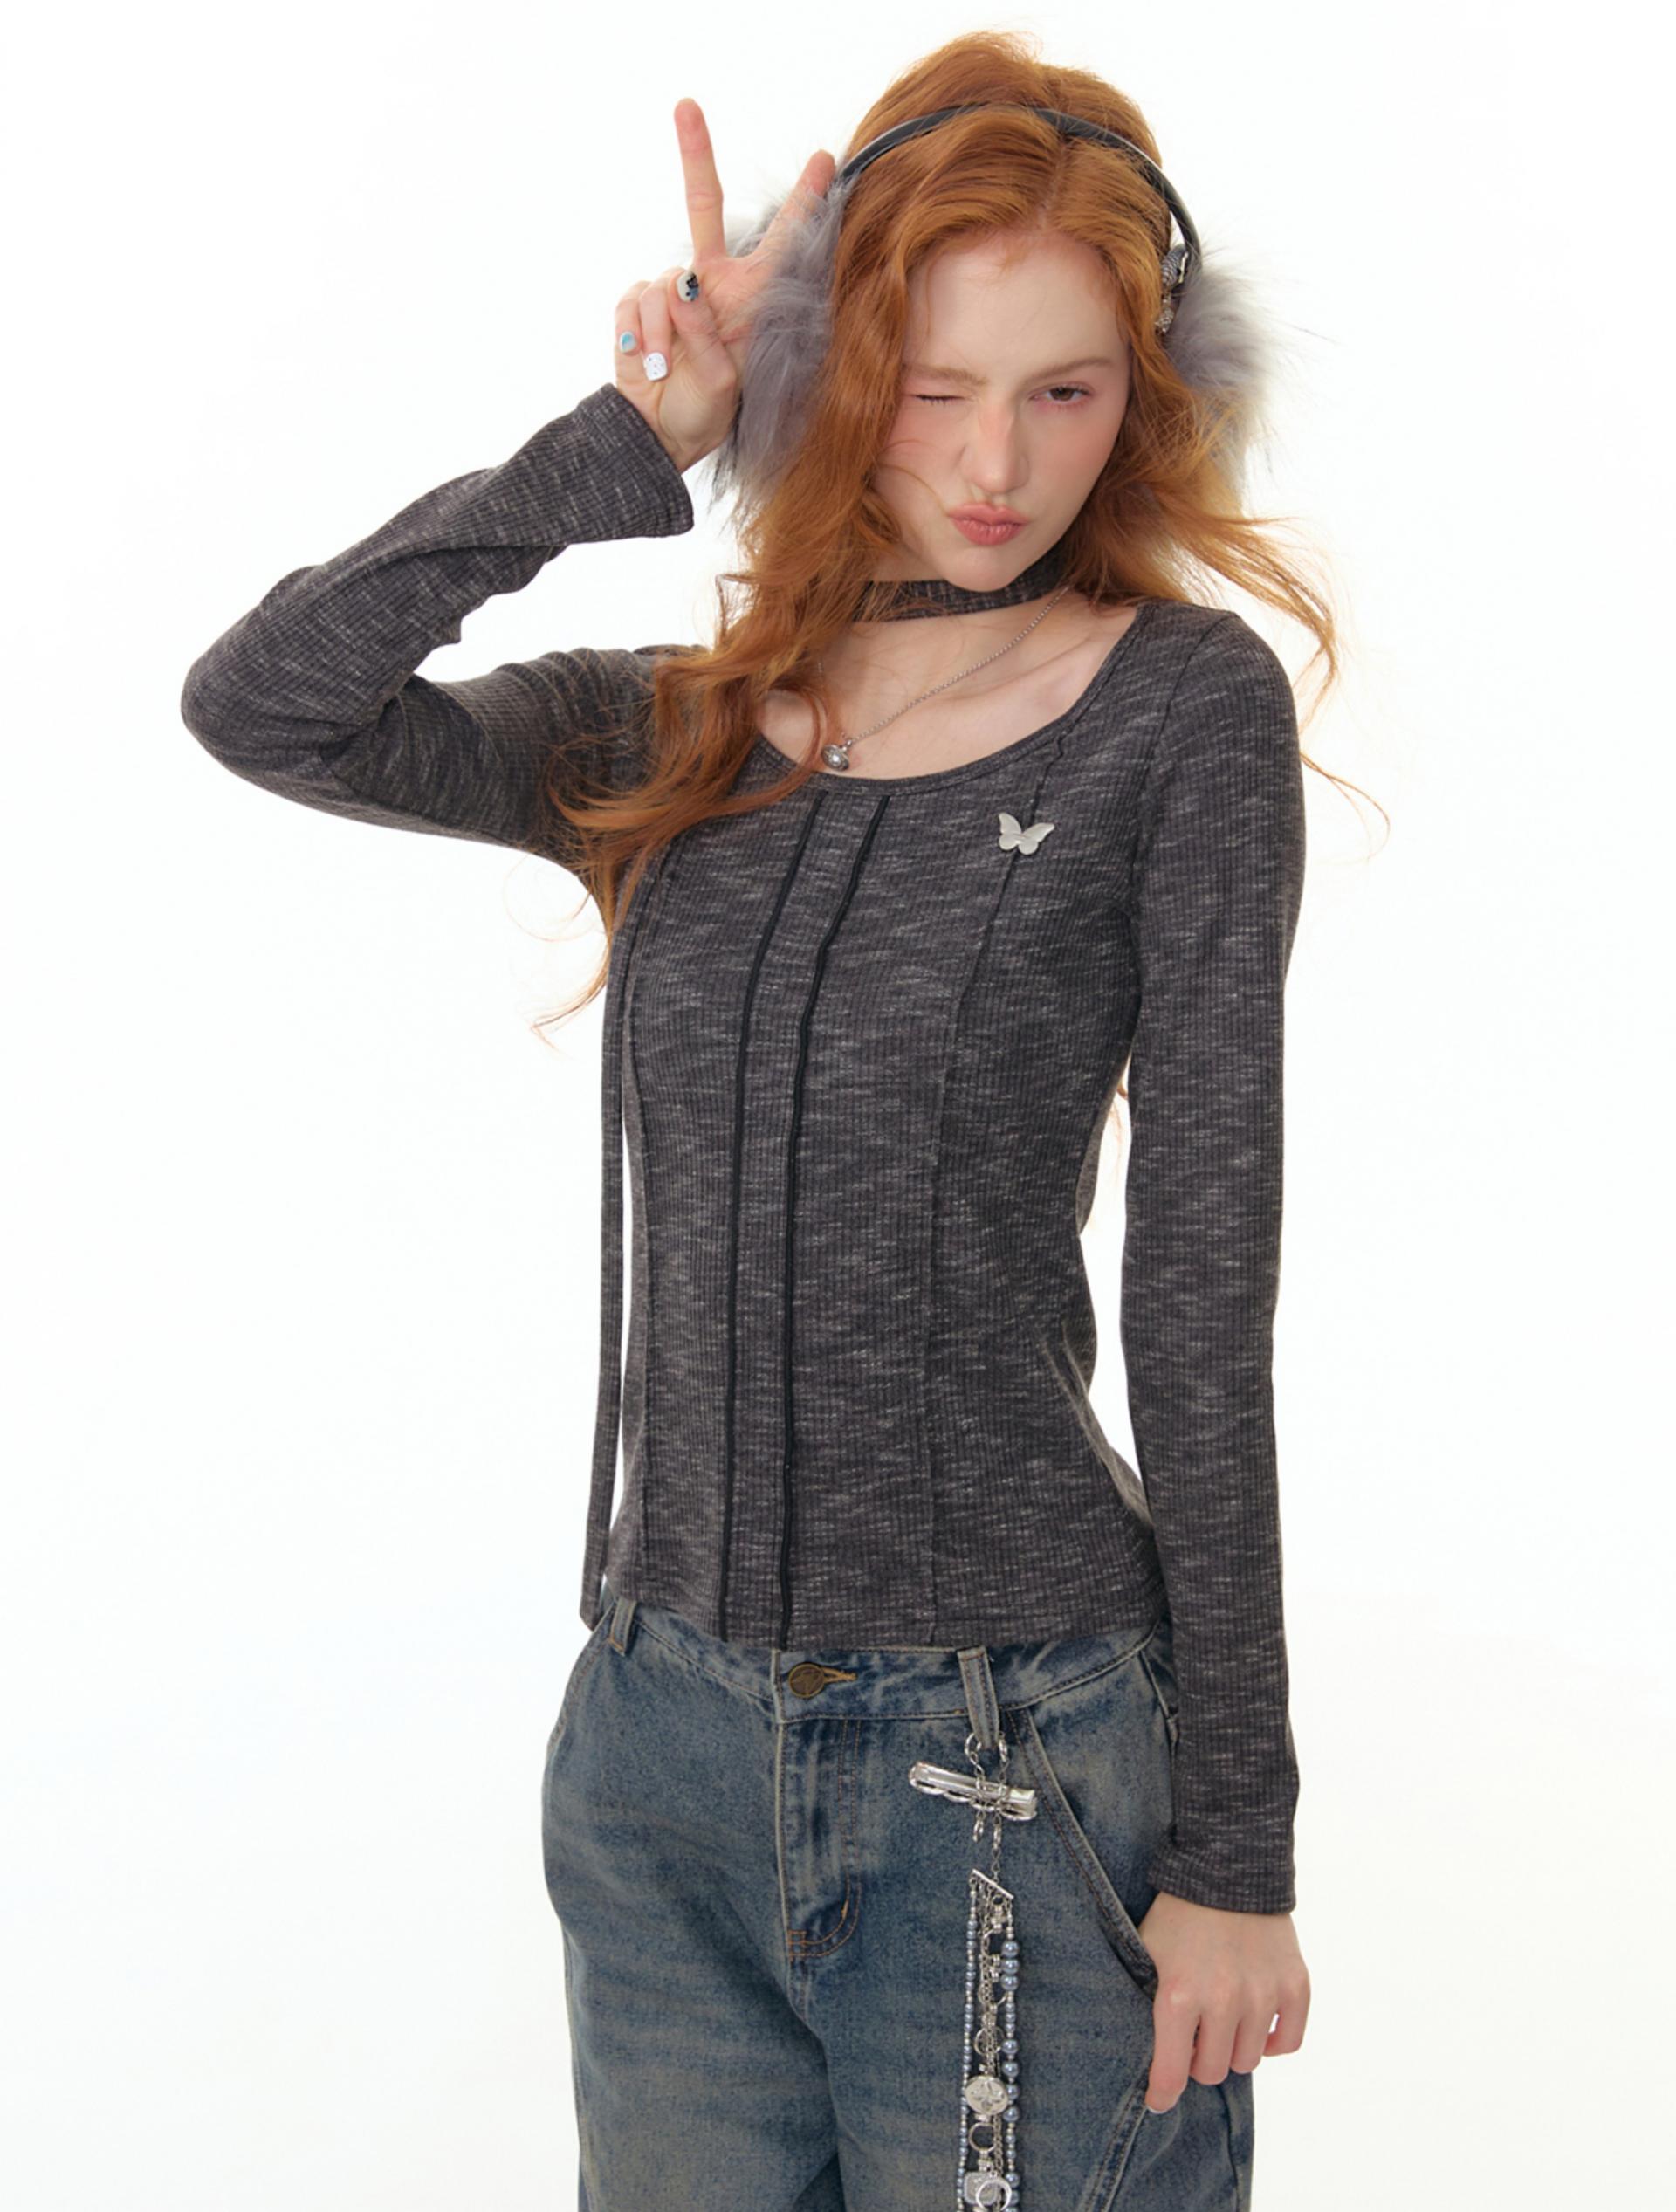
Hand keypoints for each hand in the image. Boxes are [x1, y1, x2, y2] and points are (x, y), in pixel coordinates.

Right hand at [613, 97, 836, 473]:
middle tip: (685, 105)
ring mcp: (672, 292)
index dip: (804, 202)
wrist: (660, 435)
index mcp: (750, 298)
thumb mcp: (724, 381)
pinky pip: (634, 302)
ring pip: (665, 283)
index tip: (825, 160)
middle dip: (694, 153)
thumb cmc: (706, 411)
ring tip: (670, 370)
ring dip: (666, 334)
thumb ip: (705, 332)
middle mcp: (712, 285)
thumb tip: (681, 287)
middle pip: (703, 206)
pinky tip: (648, 364)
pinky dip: (639, 338)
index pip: (782, 242)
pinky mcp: (637, 304)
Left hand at [1135, 1893, 1310, 2113]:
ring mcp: (1263, 1994)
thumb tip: (1150, 2055)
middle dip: (1200, 2059)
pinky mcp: (1295, 1985)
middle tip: (1195, 2035)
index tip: (1159, 2101)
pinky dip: (1273, 2041)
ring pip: (1249, 2060)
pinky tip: (1257, 2023)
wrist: (1228, 1866)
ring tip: (1224, 2019)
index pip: (1173, 2073)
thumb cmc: (1178, 1914)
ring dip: (1234, 2047)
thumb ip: (1148, 2004)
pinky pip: (1289, 2043)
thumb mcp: (1147, 1954)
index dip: (1163, 2094)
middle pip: (1214, 2071)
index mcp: (1179, 1995)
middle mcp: (1224, 2001)